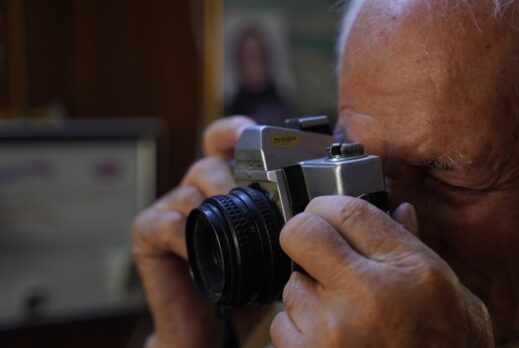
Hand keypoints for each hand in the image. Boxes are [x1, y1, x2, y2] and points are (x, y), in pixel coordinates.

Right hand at [131, 116, 268, 347]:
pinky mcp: (149, 235)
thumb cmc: (249, 285)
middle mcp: (197, 191)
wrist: (216, 328)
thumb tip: (327, 200)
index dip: (232, 132)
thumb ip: (289, 218)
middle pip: (209, 164)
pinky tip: (202, 250)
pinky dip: (184, 234)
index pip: (223, 142)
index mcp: (226, 186)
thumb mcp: (278, 247)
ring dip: (213, 206)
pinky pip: (165, 223)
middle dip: (231, 177)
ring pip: (190, 191)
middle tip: (250, 197)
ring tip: (233, 230)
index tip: (247, 133)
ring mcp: (171, 211)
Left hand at [271, 196, 494, 346]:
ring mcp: (332, 332)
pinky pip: (283, 328)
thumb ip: (417, 249)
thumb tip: (399, 211)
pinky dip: (301, 332)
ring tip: (342, 316)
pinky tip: (332, 341)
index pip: (348, 211)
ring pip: (291, 287)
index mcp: (409, 271)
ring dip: (308, 296)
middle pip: (302, 235)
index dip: (328, 207)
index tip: (326, 214)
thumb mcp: (452, 294)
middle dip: (306, 238)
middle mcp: (366, 296)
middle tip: (320, 254)